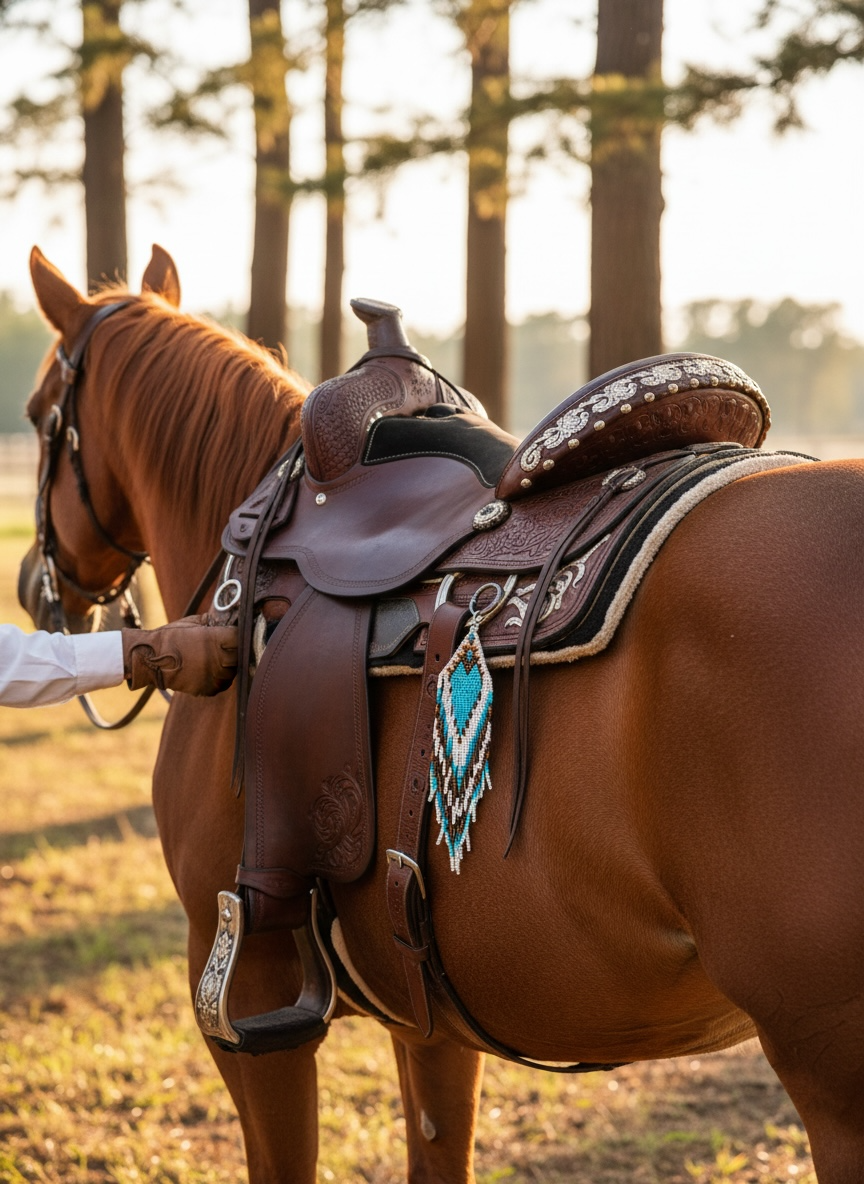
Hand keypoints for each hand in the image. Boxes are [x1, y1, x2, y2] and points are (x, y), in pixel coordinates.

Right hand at [122, 615, 237, 694]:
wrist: (152, 658)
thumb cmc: (171, 636)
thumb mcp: (193, 622)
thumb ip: (213, 622)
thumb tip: (227, 619)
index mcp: (215, 639)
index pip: (239, 636)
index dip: (236, 635)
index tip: (232, 634)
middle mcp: (217, 659)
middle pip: (239, 655)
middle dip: (235, 650)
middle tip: (226, 647)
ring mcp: (214, 676)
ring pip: (233, 671)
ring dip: (229, 665)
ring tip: (217, 659)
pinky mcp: (207, 689)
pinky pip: (223, 684)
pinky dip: (220, 679)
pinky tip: (212, 671)